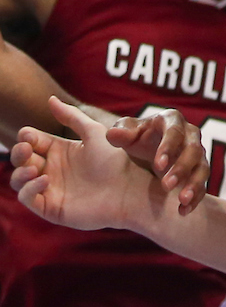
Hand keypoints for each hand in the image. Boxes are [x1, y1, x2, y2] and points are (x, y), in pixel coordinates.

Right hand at [10, 96, 151, 229]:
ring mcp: (50, 189)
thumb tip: (50, 98)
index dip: (26, 137)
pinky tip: (44, 180)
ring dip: (19, 172)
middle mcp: (51, 168)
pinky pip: (28, 199)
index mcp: (59, 149)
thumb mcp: (92, 132)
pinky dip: (28, 189)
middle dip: (18, 152)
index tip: (29, 136)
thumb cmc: (114, 160)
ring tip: (33, 167)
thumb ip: (71, 116)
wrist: (127, 190)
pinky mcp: (51, 208)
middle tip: (26, 149)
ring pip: (19, 180)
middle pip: (21, 158)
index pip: (31, 140)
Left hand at [107, 109, 207, 212]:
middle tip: (167, 186)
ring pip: (203, 168)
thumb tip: (113, 134)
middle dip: (182, 168)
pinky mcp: (199, 172)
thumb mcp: (127, 132)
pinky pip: (203, 186)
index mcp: (172, 120)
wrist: (147, 148)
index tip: (157, 165)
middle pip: (193, 150)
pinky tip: (183, 211)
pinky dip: (195, 199)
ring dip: (194, 184)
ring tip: (182, 200)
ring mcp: (198, 154)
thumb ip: (121, 132)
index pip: (174, 132)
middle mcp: (190, 135)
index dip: (168, 148)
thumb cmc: (136, 137)